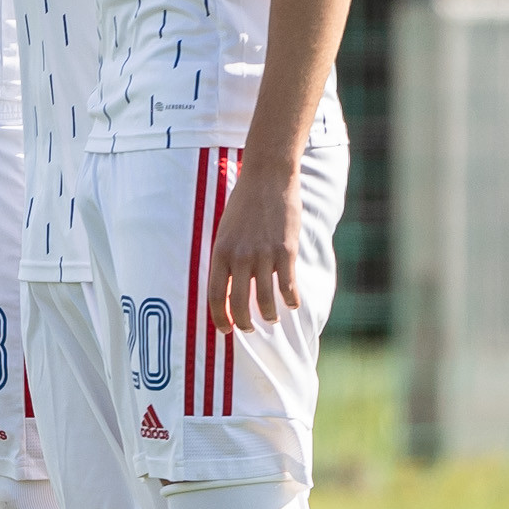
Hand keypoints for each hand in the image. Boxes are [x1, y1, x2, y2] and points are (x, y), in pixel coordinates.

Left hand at [207, 155, 300, 334]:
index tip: (225, 329)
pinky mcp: (286, 251)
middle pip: (238, 304)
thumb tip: (229, 284)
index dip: (219, 317)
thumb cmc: (244, 204)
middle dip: (243, 323)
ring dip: (269, 315)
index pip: (215, 295)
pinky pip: (288, 286)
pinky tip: (293, 304)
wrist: (267, 178)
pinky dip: (291, 300)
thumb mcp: (225, 230)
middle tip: (248, 330)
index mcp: (220, 252)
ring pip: (265, 300)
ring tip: (271, 318)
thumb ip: (226, 256)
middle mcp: (240, 257)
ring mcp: (263, 255)